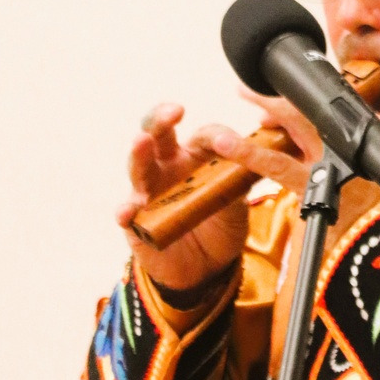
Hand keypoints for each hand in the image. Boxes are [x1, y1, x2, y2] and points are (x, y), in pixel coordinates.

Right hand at [118, 102, 314, 292]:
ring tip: (141, 142)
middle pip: (159, 134)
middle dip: (162, 119)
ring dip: (139, 154)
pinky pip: (127, 212)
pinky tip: (127, 211)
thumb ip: (239, 181)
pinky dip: (126, 210)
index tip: (229, 140)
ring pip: (139, 166)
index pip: (204, 134)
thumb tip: (254, 162)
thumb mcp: (236, 201)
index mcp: (197, 156)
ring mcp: (150, 190)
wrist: (208, 266)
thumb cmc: (221, 223)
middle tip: (173, 113)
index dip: (216, 135)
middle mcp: (169, 166)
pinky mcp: (137, 219)